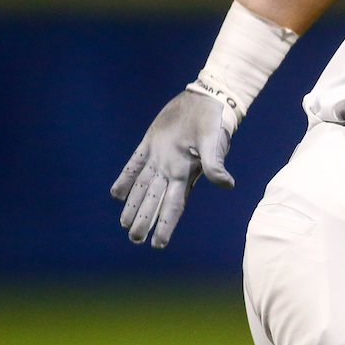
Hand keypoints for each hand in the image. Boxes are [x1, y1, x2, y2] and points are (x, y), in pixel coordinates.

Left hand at [110, 88, 236, 247]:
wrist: (208, 99)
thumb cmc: (215, 122)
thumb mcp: (215, 143)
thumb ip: (215, 165)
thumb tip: (227, 185)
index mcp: (185, 173)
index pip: (173, 205)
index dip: (165, 225)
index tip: (157, 245)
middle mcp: (171, 169)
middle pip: (154, 200)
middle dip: (145, 220)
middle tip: (134, 239)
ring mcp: (160, 157)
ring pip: (142, 186)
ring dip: (134, 205)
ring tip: (124, 224)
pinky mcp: (151, 142)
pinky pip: (135, 163)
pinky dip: (126, 178)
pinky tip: (117, 193)